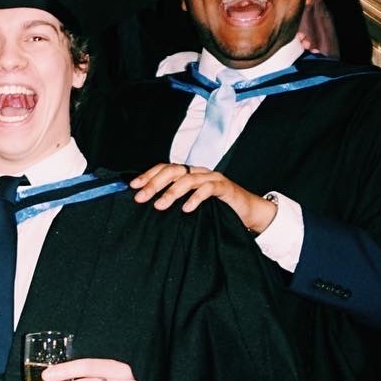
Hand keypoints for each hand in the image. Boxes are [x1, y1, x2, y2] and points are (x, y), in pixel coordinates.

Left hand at [130, 162, 276, 234]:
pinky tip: (186, 209)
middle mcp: (199, 172)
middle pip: (173, 171)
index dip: (148, 175)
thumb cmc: (217, 209)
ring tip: (159, 206)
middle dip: (154, 184)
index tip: (133, 186)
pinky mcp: (225, 187)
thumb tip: (150, 206)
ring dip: (171, 193)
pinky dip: (195, 198)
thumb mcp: (191, 204)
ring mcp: (212, 178)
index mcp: (189, 173)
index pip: (165, 168)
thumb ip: (175, 201)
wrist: (247, 212)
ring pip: (188, 179)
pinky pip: (207, 189)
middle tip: (141, 198)